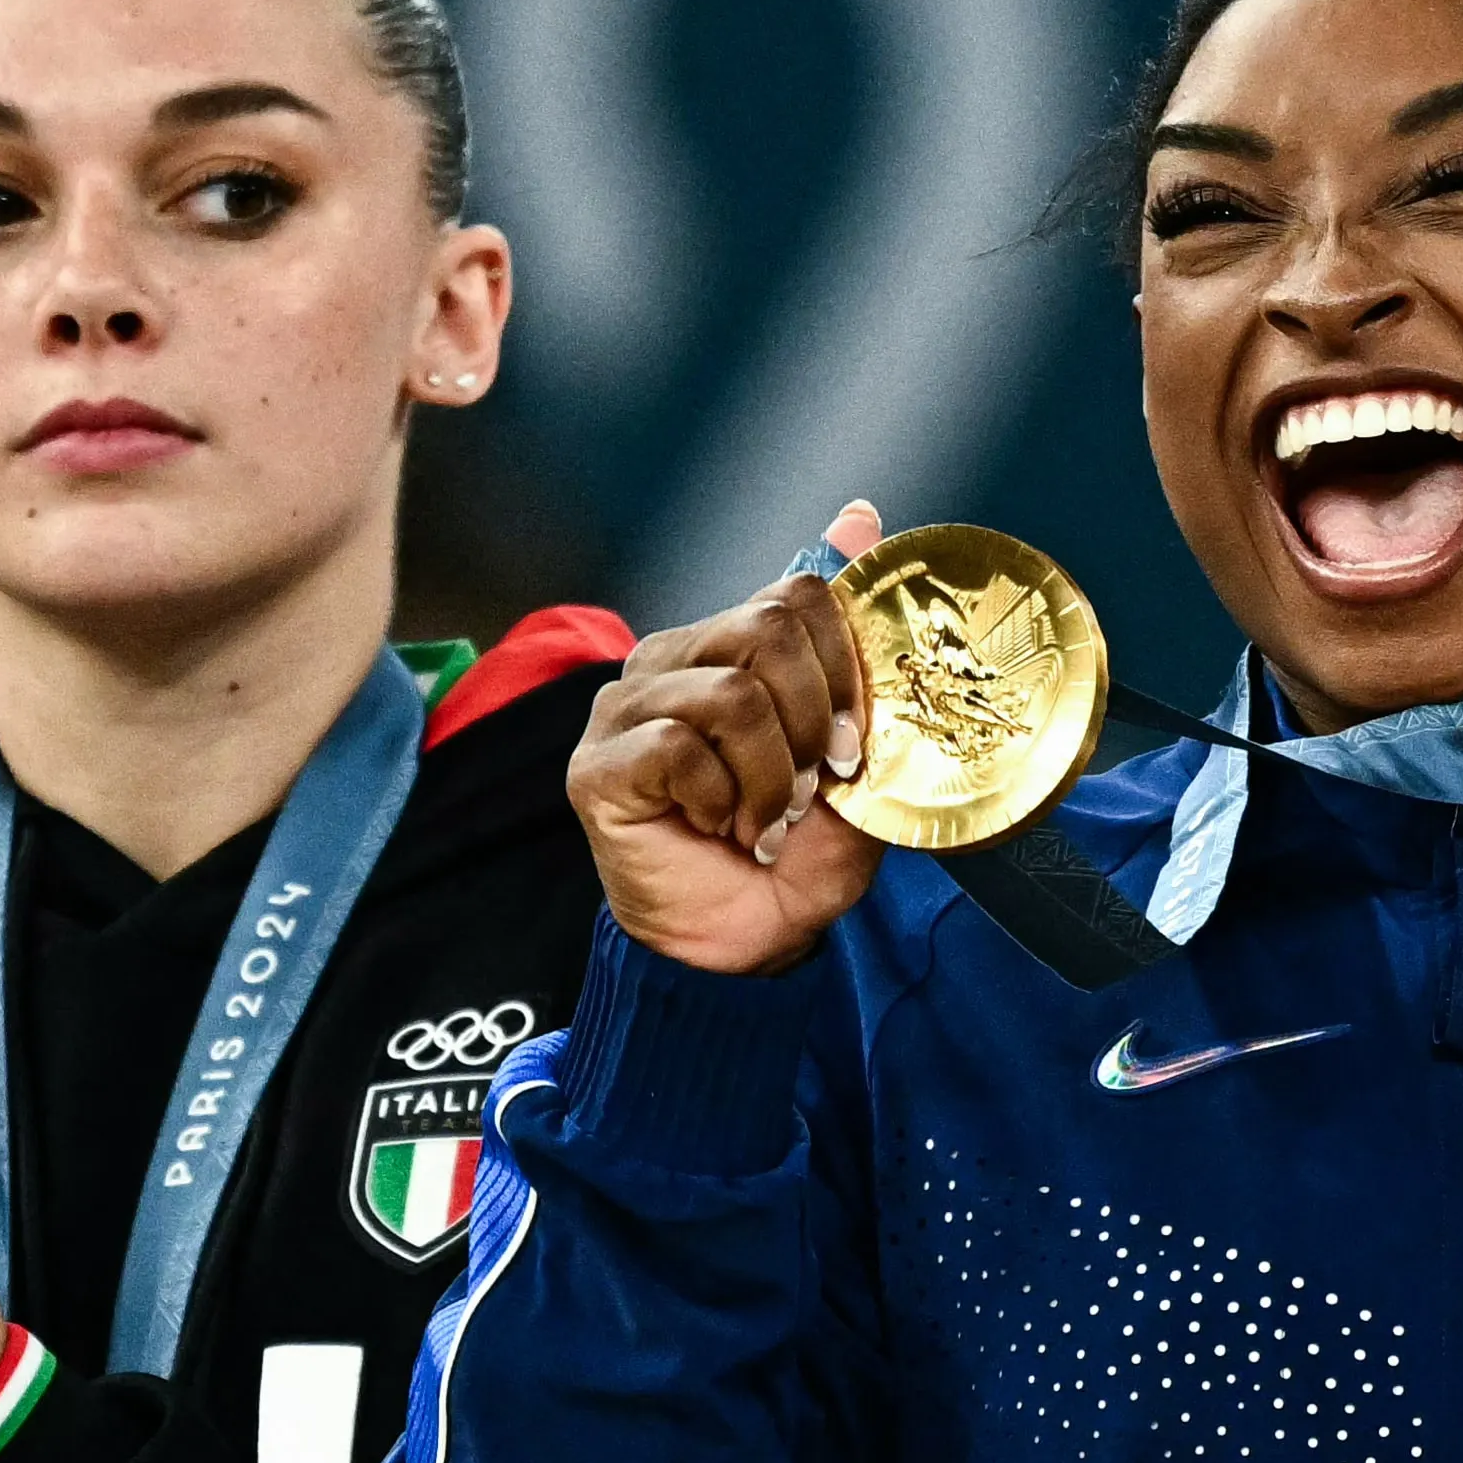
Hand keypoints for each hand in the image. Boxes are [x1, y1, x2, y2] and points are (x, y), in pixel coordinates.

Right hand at [570, 502, 886, 974]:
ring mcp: (625, 710)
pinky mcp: (597, 766)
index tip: (854, 739)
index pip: (797, 595)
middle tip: (814, 784)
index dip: (845, 663)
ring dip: (773, 775)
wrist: (745, 948)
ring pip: (730, 694)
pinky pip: (680, 749)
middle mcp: (671, 661)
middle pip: (767, 629)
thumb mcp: (855, 758)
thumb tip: (864, 514)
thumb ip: (856, 654)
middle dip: (814, 717)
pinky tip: (724, 831)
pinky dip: (725, 801)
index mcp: (731, 647)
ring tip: (768, 820)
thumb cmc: (793, 855)